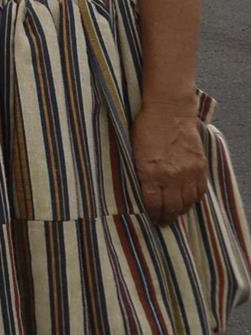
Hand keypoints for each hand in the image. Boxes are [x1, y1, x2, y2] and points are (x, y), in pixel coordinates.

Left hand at [132, 102, 206, 223]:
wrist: (169, 112)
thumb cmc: (146, 128)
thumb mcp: (134, 152)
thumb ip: (139, 173)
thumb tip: (140, 191)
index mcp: (150, 173)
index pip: (153, 203)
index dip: (152, 214)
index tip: (151, 219)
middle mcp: (171, 176)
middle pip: (171, 207)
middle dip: (166, 218)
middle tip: (162, 222)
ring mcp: (188, 172)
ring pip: (187, 202)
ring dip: (180, 211)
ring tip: (174, 214)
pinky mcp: (199, 167)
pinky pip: (199, 191)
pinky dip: (193, 200)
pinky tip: (187, 202)